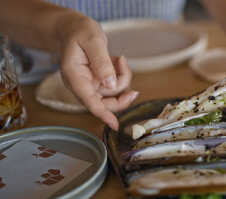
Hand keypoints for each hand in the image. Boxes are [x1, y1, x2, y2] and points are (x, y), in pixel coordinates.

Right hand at [57, 14, 137, 130]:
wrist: (74, 28)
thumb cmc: (80, 32)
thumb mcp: (93, 41)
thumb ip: (102, 62)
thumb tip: (111, 85)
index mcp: (74, 77)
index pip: (89, 101)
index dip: (103, 114)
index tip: (114, 124)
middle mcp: (82, 85)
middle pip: (105, 103)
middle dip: (122, 96)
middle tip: (133, 86)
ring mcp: (91, 85)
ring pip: (114, 93)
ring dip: (123, 77)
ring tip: (120, 59)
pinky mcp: (99, 82)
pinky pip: (117, 85)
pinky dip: (122, 74)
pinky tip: (118, 61)